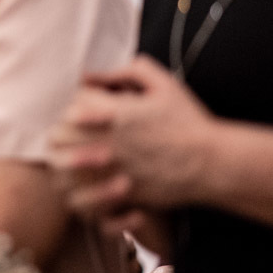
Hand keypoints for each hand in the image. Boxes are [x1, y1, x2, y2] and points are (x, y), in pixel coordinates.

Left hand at [50, 55, 213, 219]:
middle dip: (60, 134)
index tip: (79, 110)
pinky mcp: (122, 195)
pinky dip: (83, 195)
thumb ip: (131, 70)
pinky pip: (87, 201)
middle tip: (69, 135)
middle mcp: (110, 143)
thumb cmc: (188, 121)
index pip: (69, 108)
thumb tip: (95, 74)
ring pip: (65, 174)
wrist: (214, 162)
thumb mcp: (165, 84)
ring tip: (73, 162)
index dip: (70, 109)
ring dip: (64, 166)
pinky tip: (90, 185)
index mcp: (117, 114)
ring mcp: (114, 172)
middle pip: (58, 139)